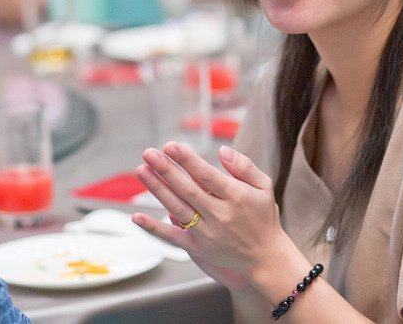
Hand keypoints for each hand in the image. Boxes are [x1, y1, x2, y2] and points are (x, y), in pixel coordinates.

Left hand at [131, 142, 299, 291]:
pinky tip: (137, 216)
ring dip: (157, 189)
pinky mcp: (198, 248)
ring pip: (177, 208)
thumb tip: (222, 150)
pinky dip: (153, 228)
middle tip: (148, 153)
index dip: (187, 160)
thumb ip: (244, 166)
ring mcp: (207, 233)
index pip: (206, 174)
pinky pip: (172, 237)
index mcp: (236, 196)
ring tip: (142, 171)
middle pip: (187, 189)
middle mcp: (220, 214)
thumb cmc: (262, 216)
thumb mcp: (263, 186)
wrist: (265, 257)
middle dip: (165, 169)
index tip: (170, 146)